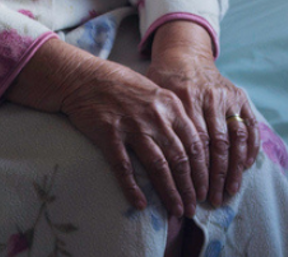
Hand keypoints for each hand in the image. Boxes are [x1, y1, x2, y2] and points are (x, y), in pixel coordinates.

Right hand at [5, 39, 206, 216]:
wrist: (84, 77)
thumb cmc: (120, 84)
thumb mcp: (154, 92)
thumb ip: (173, 114)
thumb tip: (192, 144)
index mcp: (171, 105)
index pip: (195, 143)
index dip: (202, 170)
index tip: (203, 189)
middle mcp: (156, 116)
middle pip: (180, 159)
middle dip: (189, 188)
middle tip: (192, 208)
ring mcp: (132, 126)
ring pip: (159, 166)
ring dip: (170, 192)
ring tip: (176, 211)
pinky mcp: (109, 135)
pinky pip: (124, 167)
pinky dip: (133, 188)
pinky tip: (141, 204)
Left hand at [145, 20, 259, 206]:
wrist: (183, 55)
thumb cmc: (160, 82)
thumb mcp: (149, 97)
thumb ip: (148, 123)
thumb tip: (135, 165)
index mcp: (182, 99)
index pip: (192, 144)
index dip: (193, 173)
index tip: (190, 195)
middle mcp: (207, 97)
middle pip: (215, 145)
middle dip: (215, 177)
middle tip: (211, 201)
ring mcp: (226, 97)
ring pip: (235, 139)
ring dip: (234, 168)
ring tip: (229, 192)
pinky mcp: (240, 97)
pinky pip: (250, 126)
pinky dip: (250, 148)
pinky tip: (245, 168)